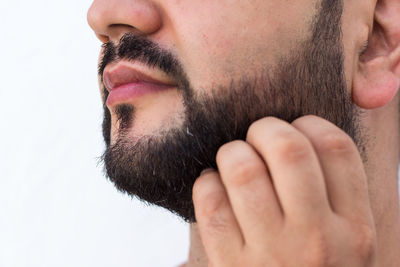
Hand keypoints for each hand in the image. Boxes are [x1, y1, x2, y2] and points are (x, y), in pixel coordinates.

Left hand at [192, 116, 375, 266]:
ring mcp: (271, 256)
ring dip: (231, 153)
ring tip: (233, 160)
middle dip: (265, 129)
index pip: (336, 148)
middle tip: (257, 137)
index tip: (294, 129)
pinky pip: (210, 201)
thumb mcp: (347, 243)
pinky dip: (206, 183)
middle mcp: (318, 241)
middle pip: (287, 149)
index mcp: (356, 230)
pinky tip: (215, 187)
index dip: (309, 124)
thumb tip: (299, 133)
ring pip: (243, 169)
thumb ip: (333, 195)